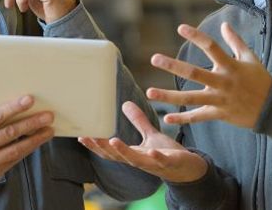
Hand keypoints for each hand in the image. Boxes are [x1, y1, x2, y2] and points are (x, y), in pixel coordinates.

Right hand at [0, 95, 53, 192]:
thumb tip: (12, 110)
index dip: (14, 107)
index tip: (29, 100)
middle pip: (10, 133)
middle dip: (32, 123)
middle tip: (47, 116)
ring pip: (16, 149)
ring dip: (36, 138)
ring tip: (48, 130)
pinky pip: (14, 160)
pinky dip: (27, 150)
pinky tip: (36, 142)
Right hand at [78, 101, 207, 182]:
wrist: (189, 169)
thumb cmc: (167, 153)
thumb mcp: (150, 135)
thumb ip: (138, 121)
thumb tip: (125, 103)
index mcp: (134, 154)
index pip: (110, 151)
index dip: (96, 145)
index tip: (81, 136)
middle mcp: (140, 161)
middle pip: (117, 156)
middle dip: (103, 147)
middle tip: (89, 138)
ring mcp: (154, 164)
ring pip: (135, 159)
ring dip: (123, 151)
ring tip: (112, 141)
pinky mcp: (170, 163)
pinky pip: (161, 161)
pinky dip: (155, 158)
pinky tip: (150, 152)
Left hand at [148, 22, 271, 128]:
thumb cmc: (261, 80)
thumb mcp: (251, 58)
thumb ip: (235, 41)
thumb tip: (224, 25)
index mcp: (231, 66)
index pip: (211, 47)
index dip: (196, 36)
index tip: (180, 27)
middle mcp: (223, 82)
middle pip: (194, 73)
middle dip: (173, 66)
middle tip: (154, 59)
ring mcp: (220, 100)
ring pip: (191, 98)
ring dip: (169, 96)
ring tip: (149, 92)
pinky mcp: (219, 114)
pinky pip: (198, 117)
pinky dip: (183, 119)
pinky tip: (167, 118)